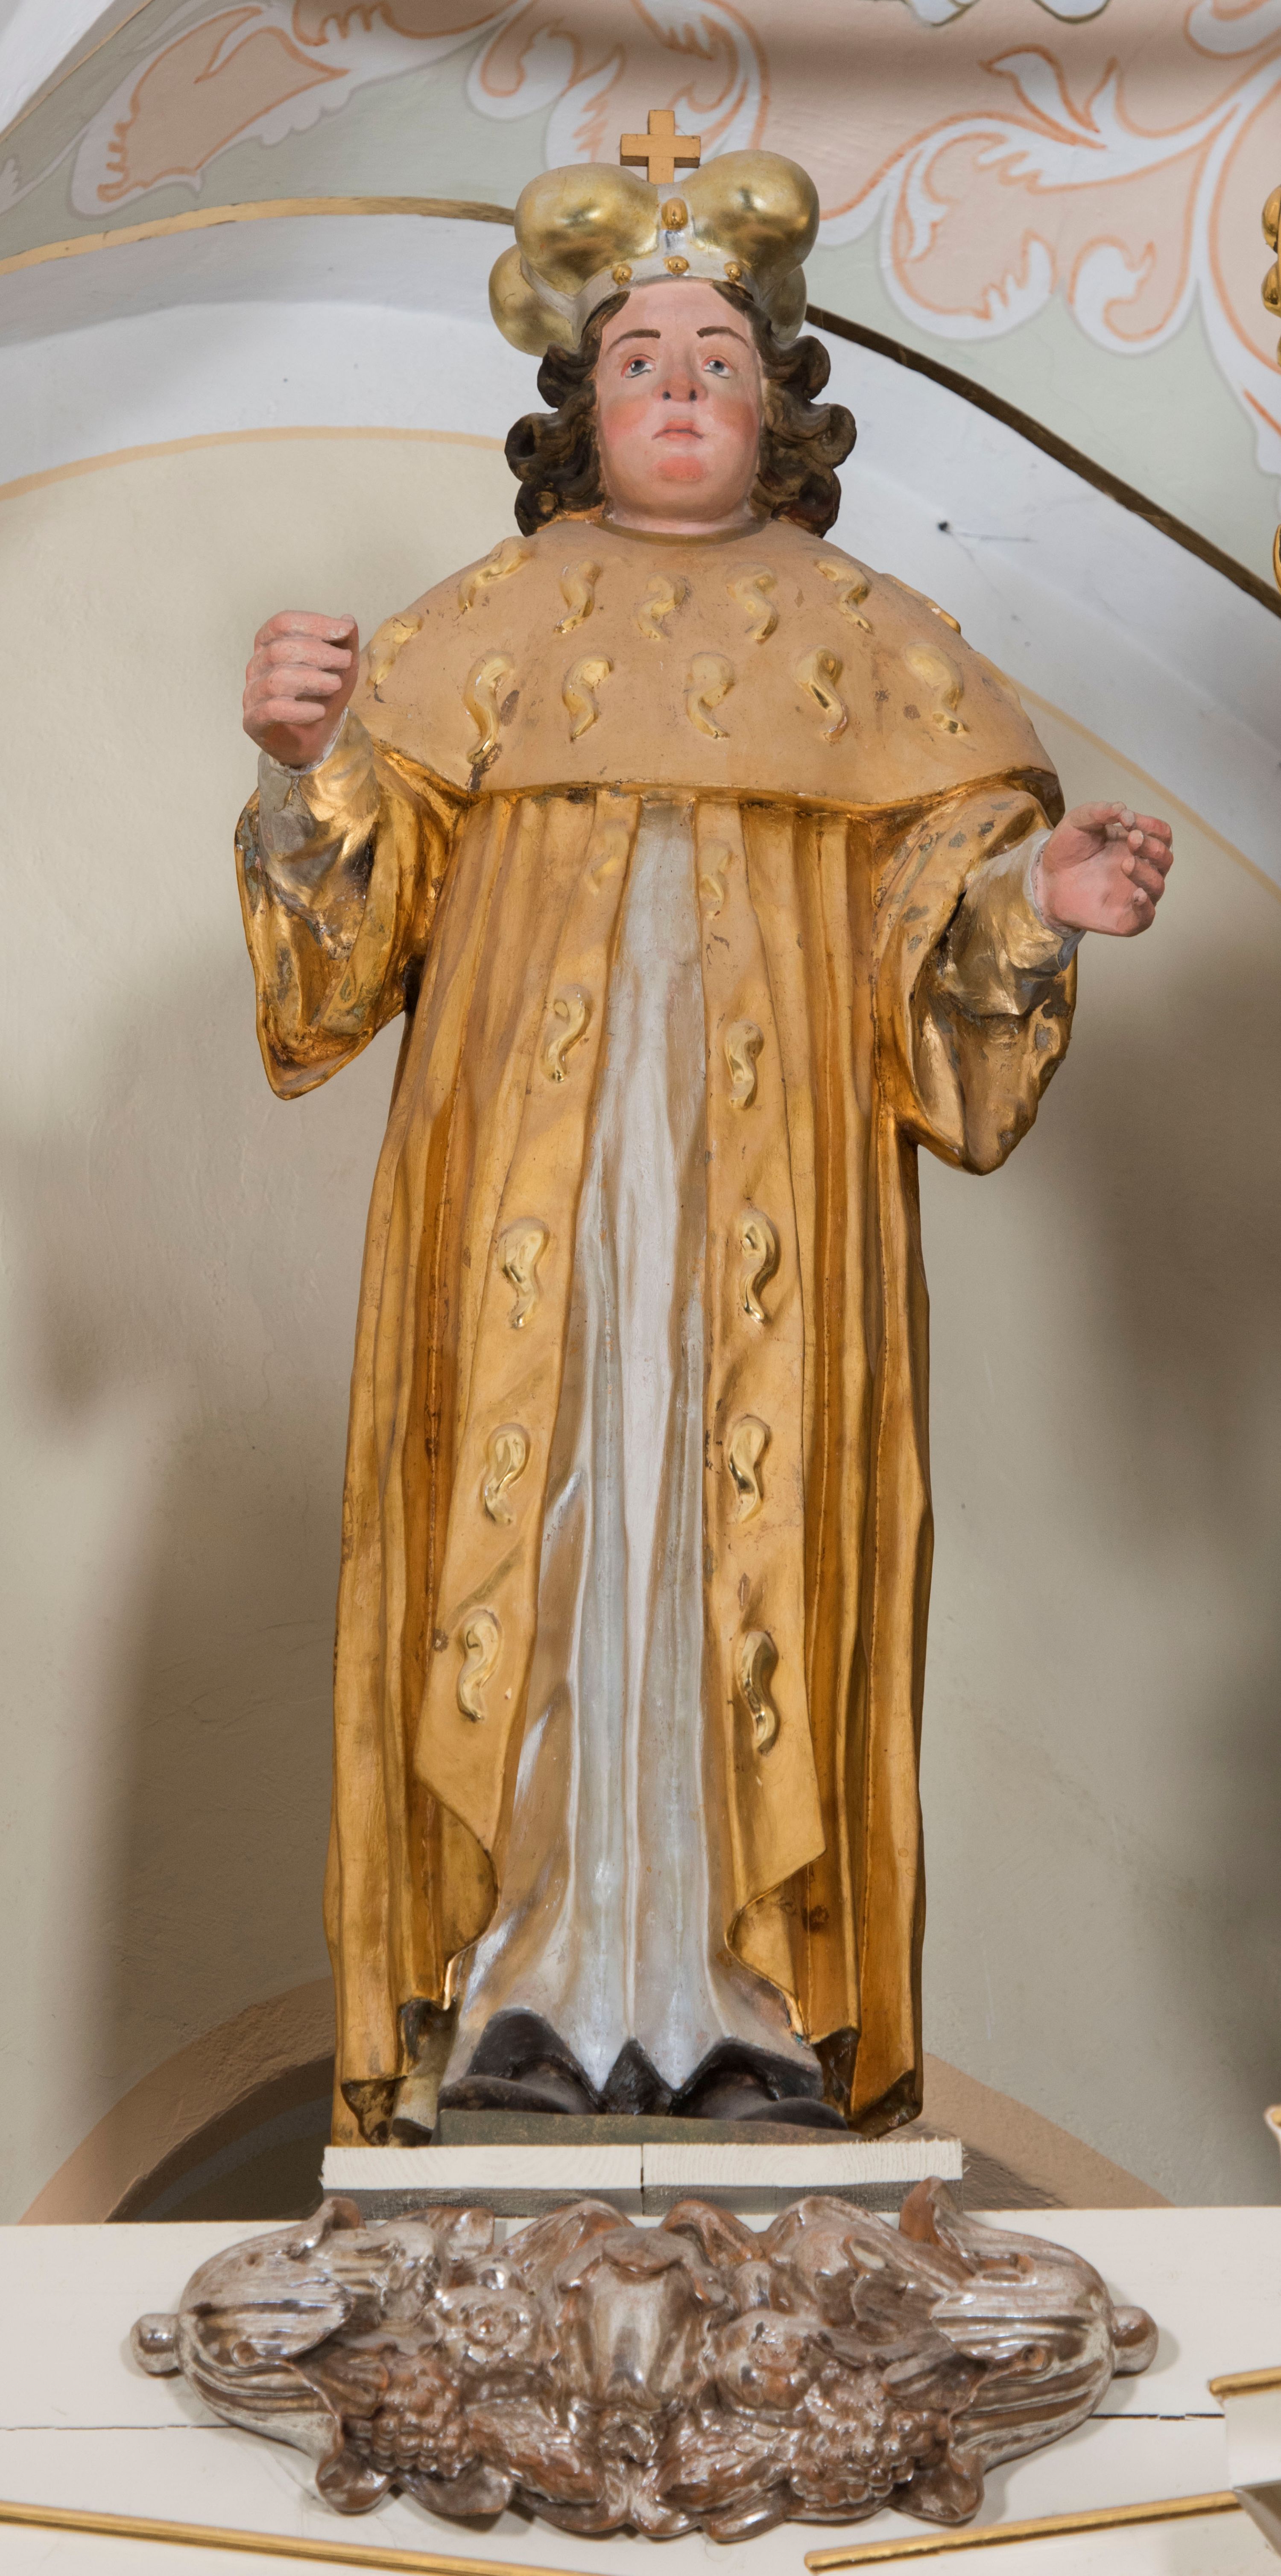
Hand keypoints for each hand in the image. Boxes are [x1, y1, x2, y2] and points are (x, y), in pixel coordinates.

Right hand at [243, 611, 359, 767]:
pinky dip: (300, 710)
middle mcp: (256, 666)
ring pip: (277, 679)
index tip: (344, 631)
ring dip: (312, 680)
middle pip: (279, 650)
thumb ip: (344, 643)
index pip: (283, 624)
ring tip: (336, 685)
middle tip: (345, 660)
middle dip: (317, 652)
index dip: (313, 624)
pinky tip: (319, 712)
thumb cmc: (323, 697)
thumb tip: (348, 619)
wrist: (316, 739)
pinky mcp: (253, 722)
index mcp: (269, 645)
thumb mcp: (341, 668)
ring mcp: (252, 695)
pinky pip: (273, 710)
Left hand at [1035, 802, 1172, 938]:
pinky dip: (1146, 907)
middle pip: (1165, 857)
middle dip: (1152, 846)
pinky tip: (1137, 895)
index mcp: (1136, 844)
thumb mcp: (1079, 821)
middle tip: (1132, 840)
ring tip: (1126, 863)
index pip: (1161, 834)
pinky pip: (1146, 917)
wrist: (1046, 879)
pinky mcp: (1125, 918)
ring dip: (1147, 872)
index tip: (1129, 821)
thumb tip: (1125, 811)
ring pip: (1158, 885)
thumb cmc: (1067, 849)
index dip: (1151, 826)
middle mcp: (1141, 868)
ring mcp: (1134, 893)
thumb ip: (1100, 811)